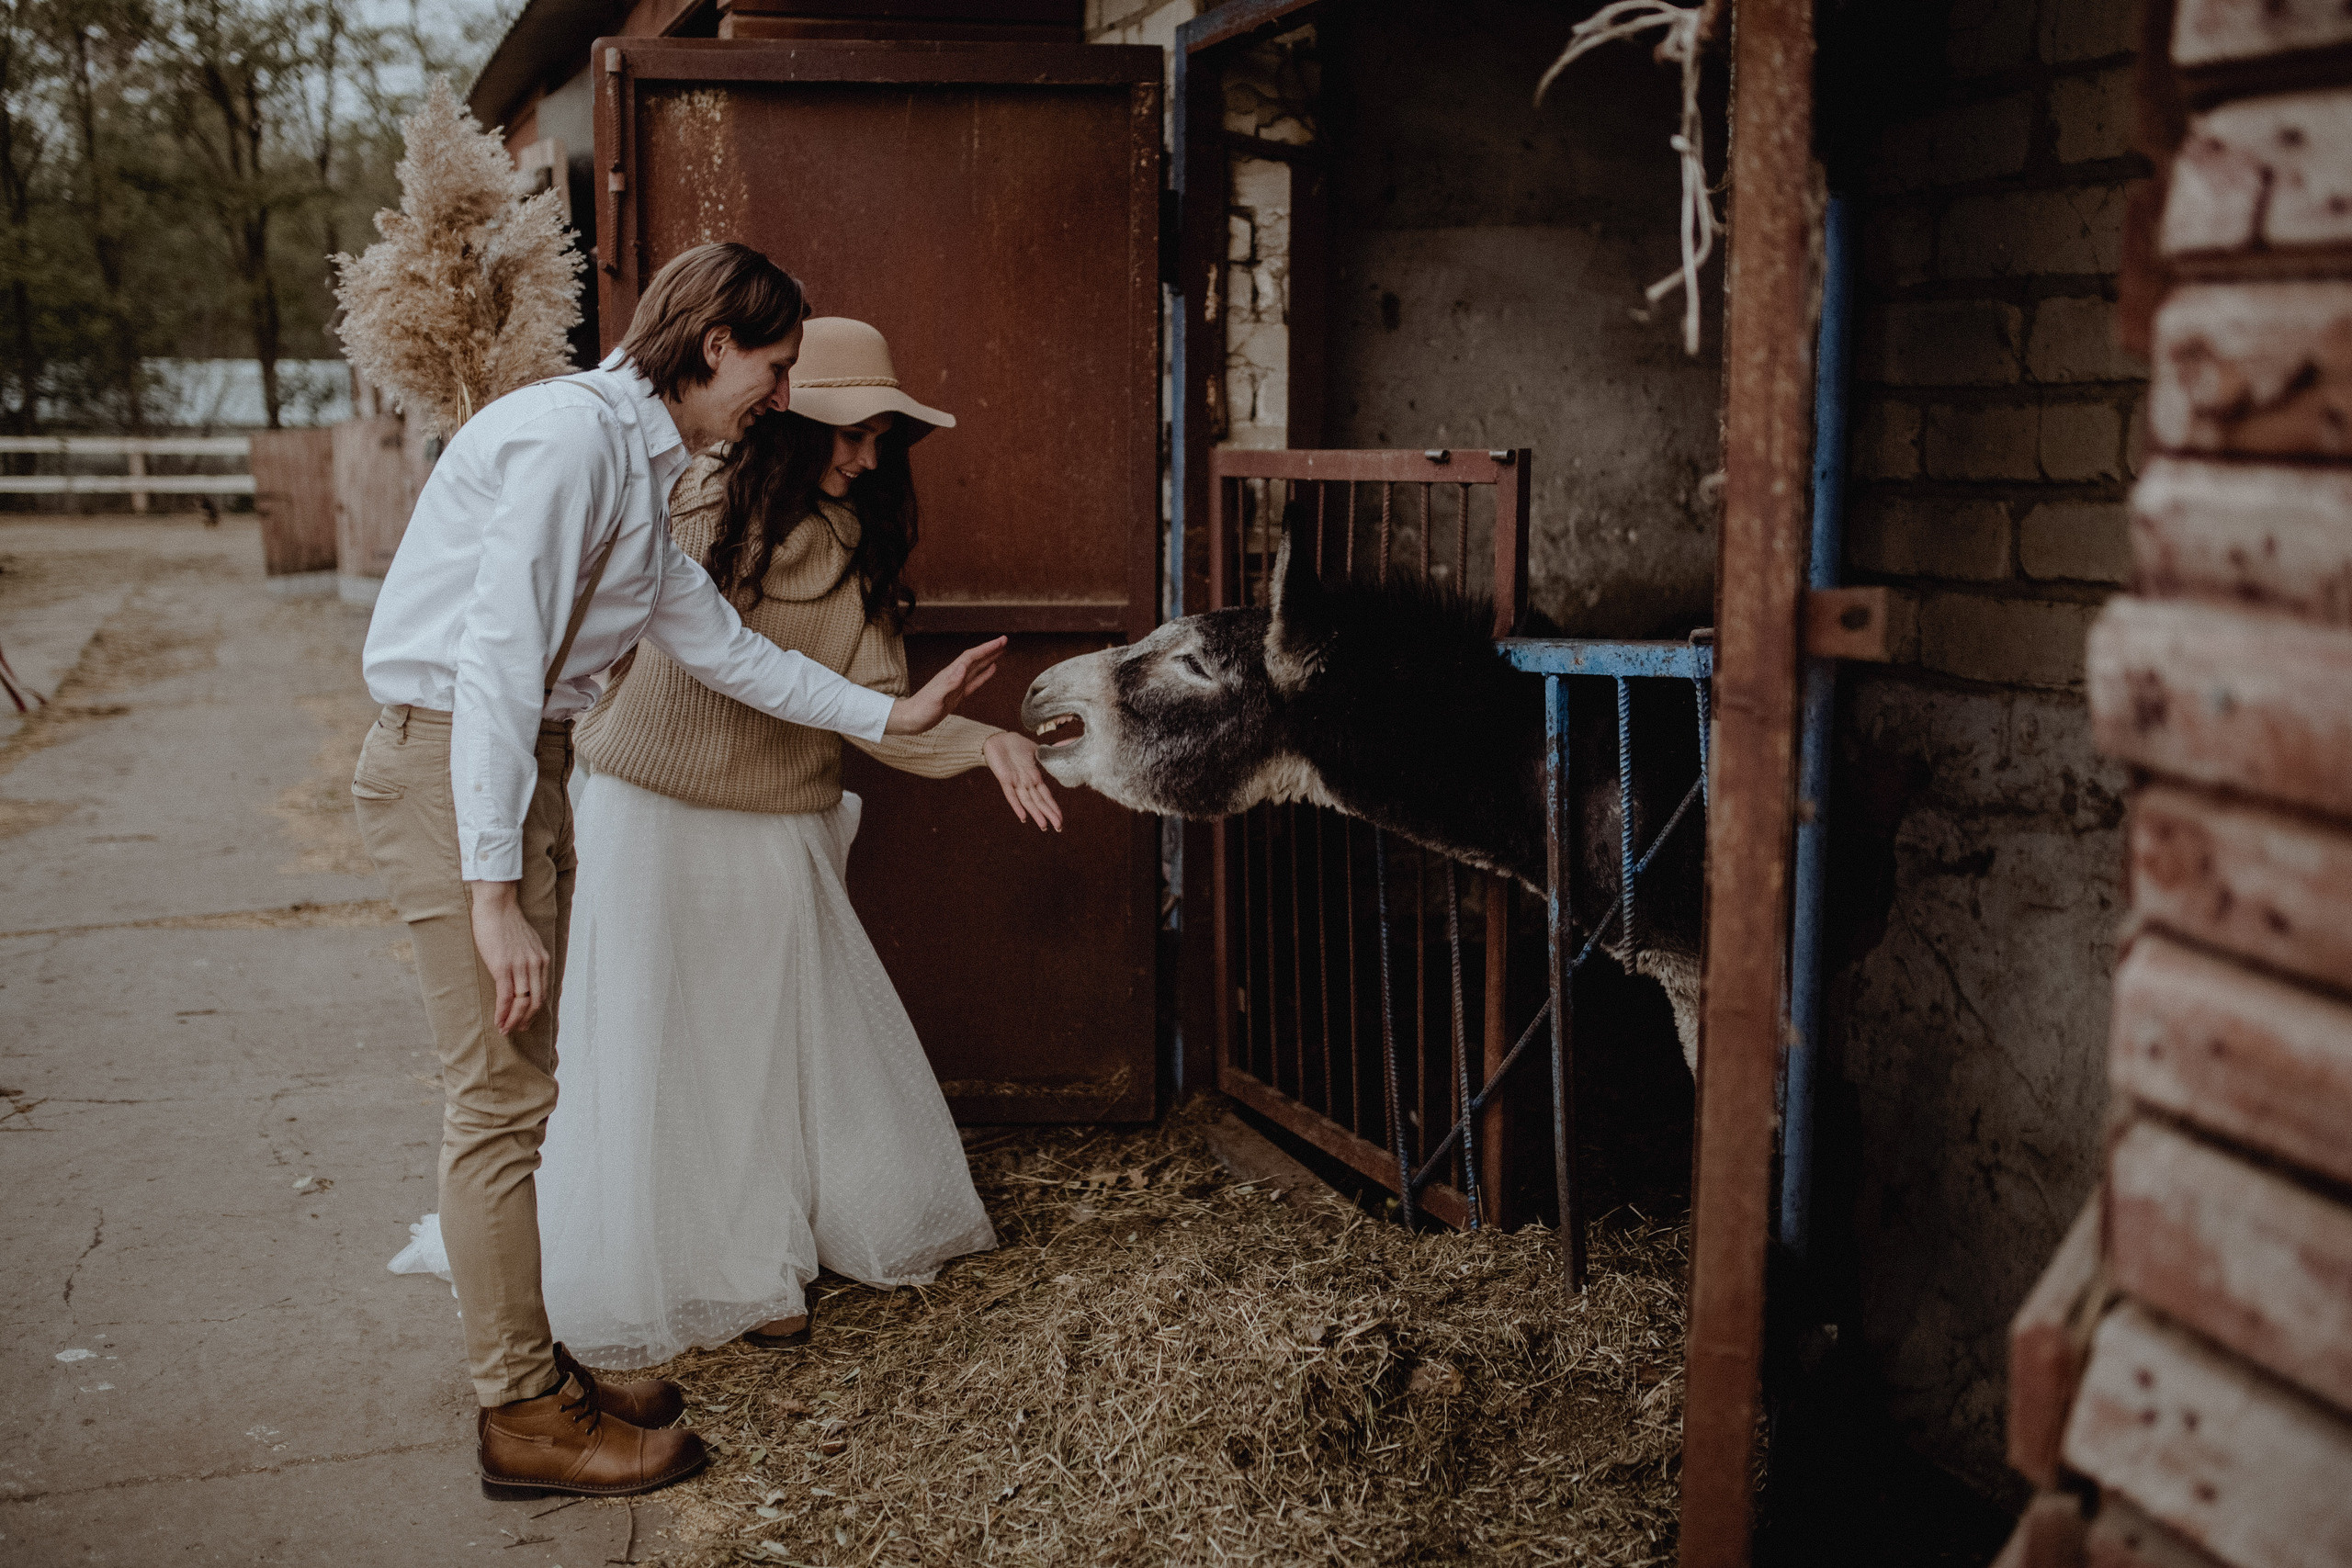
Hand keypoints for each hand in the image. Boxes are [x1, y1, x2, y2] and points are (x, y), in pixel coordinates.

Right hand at [467, 880, 547, 1034]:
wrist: (497, 905)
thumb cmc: (507, 922)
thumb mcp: (527, 942)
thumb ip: (529, 958)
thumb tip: (524, 974)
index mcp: (542, 959)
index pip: (543, 992)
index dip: (535, 1009)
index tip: (527, 1019)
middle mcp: (535, 965)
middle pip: (536, 1002)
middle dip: (527, 1019)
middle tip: (518, 1030)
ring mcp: (520, 967)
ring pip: (522, 1003)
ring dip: (513, 1021)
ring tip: (506, 1030)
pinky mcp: (503, 967)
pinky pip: (506, 997)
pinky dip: (503, 1013)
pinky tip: (498, 1022)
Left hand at [887, 636, 1005, 734]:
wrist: (910, 720)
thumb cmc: (921, 710)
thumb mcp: (935, 697)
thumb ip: (949, 682)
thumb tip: (963, 666)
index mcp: (951, 674)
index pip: (971, 657)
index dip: (987, 648)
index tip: (1001, 641)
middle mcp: (954, 676)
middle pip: (975, 659)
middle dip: (990, 649)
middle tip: (1005, 641)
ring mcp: (956, 685)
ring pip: (976, 668)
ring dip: (989, 659)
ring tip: (1001, 652)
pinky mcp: (956, 694)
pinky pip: (974, 682)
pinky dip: (984, 675)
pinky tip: (991, 670)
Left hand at [983, 730, 1063, 831]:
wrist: (996, 738)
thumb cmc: (1014, 744)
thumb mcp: (1034, 749)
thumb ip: (1045, 756)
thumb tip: (1059, 754)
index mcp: (1034, 777)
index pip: (1046, 796)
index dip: (1053, 807)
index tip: (1060, 819)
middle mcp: (1026, 783)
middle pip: (1039, 802)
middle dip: (1049, 815)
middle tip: (1059, 828)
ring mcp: (1015, 782)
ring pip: (1027, 801)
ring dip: (1036, 814)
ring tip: (1044, 826)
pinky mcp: (1004, 779)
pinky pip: (1010, 794)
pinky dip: (1016, 806)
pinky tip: (1023, 817)